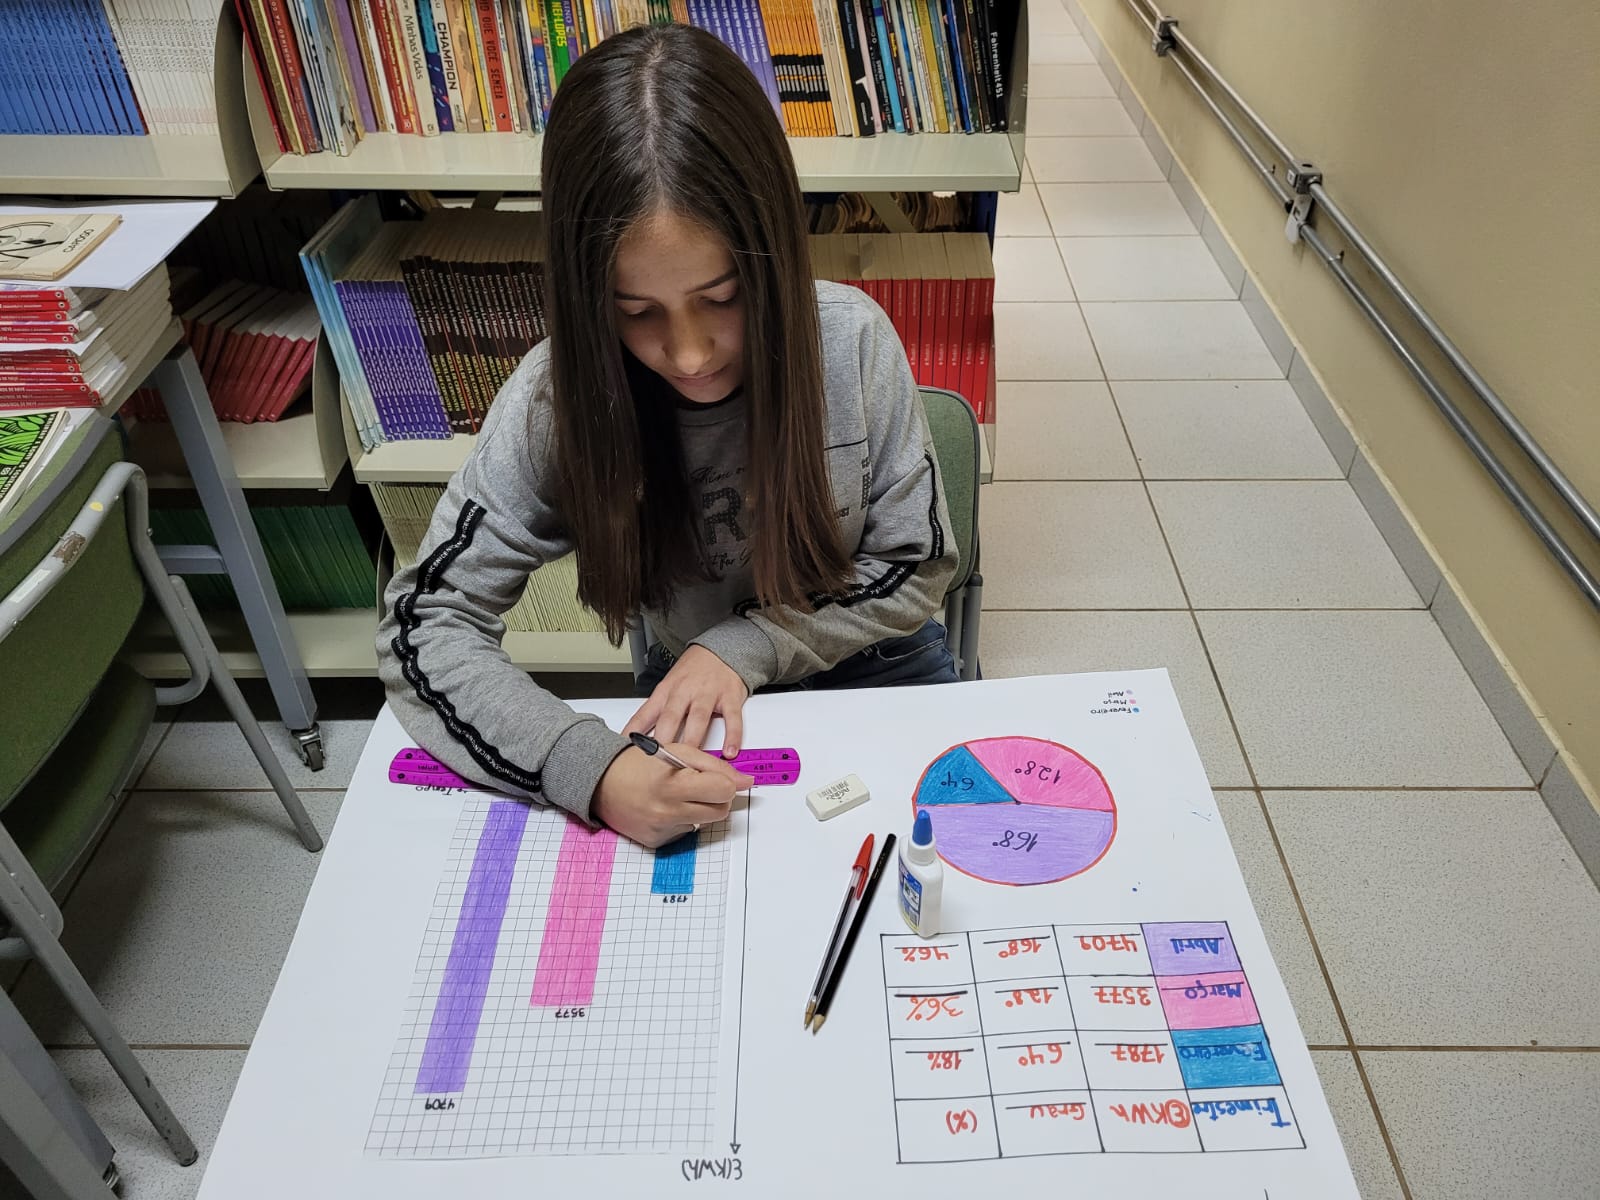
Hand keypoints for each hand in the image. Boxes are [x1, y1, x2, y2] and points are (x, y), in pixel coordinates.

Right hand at [593, 745, 752, 847]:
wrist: (602, 781)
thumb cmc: (638, 763)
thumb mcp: (678, 752)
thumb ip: (715, 766)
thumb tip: (745, 781)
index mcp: (674, 785)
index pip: (724, 792)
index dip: (725, 783)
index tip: (717, 778)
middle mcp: (667, 811)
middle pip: (719, 812)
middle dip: (716, 797)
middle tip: (698, 785)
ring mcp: (661, 830)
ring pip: (703, 823)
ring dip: (699, 809)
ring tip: (677, 794)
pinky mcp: (656, 842)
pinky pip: (684, 832)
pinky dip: (681, 820)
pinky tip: (664, 807)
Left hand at [624, 645, 748, 756]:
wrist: (721, 649)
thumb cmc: (692, 672)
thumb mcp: (668, 687)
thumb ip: (655, 713)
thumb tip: (635, 738)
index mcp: (666, 691)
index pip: (645, 714)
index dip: (635, 732)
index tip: (628, 751)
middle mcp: (685, 692)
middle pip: (670, 717)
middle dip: (664, 740)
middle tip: (658, 762)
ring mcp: (707, 693)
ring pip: (698, 718)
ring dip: (693, 740)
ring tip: (690, 760)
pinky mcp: (729, 696)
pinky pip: (731, 718)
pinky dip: (731, 736)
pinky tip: (729, 751)